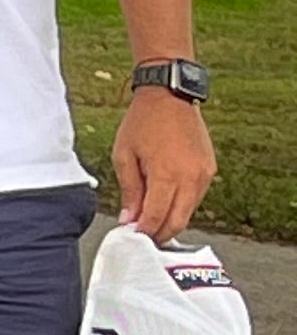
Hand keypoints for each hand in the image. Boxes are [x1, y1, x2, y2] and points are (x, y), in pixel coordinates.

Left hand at [113, 86, 214, 241]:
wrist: (169, 97)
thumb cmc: (142, 123)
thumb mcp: (124, 155)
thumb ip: (130, 190)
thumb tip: (129, 219)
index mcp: (167, 175)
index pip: (157, 217)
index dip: (144, 232)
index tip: (132, 238)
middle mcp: (191, 178)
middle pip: (178, 221)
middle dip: (160, 234)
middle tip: (143, 238)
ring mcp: (204, 174)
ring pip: (189, 211)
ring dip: (171, 220)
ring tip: (150, 221)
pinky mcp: (210, 169)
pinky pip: (196, 197)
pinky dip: (181, 205)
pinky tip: (165, 203)